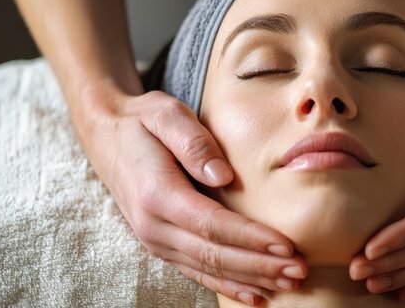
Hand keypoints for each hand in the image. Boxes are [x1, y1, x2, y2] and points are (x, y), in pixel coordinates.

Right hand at [76, 90, 306, 305]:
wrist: (105, 134)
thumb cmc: (142, 122)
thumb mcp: (166, 114)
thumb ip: (194, 142)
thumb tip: (224, 175)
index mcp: (157, 195)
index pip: (212, 225)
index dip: (251, 238)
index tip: (286, 245)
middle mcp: (153, 226)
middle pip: (214, 254)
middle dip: (260, 266)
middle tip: (299, 270)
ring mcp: (155, 240)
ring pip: (208, 268)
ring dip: (251, 279)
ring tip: (289, 283)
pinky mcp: (162, 245)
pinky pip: (197, 272)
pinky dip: (228, 285)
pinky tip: (256, 295)